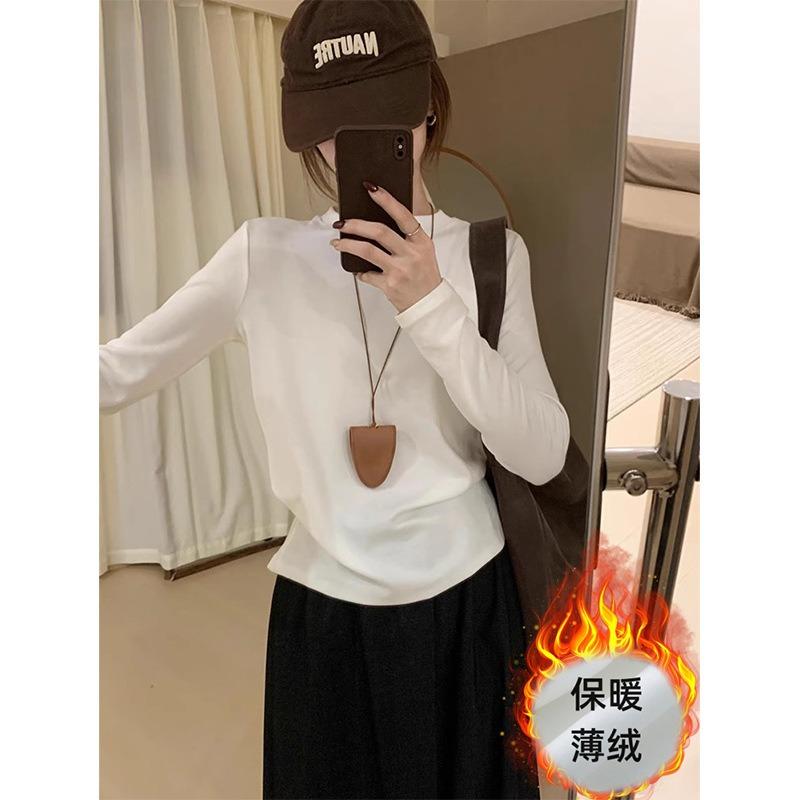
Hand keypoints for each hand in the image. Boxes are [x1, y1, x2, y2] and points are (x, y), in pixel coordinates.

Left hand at [329, 182, 441, 313]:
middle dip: (356, 224)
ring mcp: (400, 270)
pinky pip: (367, 274)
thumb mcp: (423, 251)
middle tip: (341, 223)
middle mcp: (411, 254)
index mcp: (421, 242)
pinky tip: (357, 270)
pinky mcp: (389, 285)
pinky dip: (359, 272)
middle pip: (379, 231)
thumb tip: (377, 222)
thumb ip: (407, 236)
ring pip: (367, 251)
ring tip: (336, 242)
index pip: (403, 215)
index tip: (371, 188)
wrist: (429, 304)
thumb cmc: (424, 276)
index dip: (386, 200)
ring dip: (348, 245)